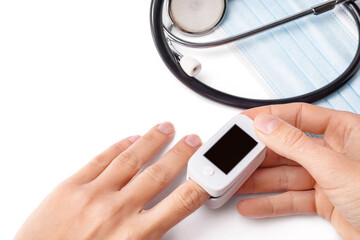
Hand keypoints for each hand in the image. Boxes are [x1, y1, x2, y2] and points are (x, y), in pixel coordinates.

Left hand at [14, 122, 208, 239]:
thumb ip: (149, 238)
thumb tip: (164, 221)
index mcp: (135, 236)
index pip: (181, 203)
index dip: (200, 184)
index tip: (210, 172)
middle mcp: (117, 211)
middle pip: (159, 174)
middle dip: (181, 154)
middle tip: (193, 141)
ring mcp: (93, 195)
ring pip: (131, 159)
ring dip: (152, 141)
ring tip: (164, 129)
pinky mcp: (71, 187)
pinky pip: (100, 160)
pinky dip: (118, 146)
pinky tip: (129, 140)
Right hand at [237, 103, 359, 238]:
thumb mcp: (334, 166)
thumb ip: (295, 144)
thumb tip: (266, 125)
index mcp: (344, 131)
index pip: (297, 115)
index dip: (268, 117)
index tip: (244, 121)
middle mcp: (333, 151)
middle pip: (286, 147)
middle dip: (258, 154)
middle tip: (234, 156)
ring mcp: (327, 177)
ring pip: (284, 174)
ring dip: (258, 180)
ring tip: (236, 182)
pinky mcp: (323, 201)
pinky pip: (290, 198)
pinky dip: (270, 203)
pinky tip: (252, 204)